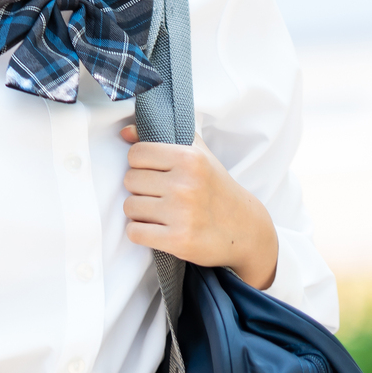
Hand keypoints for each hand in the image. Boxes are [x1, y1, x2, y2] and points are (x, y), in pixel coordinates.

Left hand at [118, 125, 278, 289]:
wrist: (246, 230)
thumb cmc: (216, 188)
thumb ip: (163, 136)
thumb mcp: (198, 156)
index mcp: (190, 159)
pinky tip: (158, 229)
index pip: (135, 154)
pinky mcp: (178, 240)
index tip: (156, 173)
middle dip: (141, 189)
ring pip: (129, 207)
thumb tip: (125, 132)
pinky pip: (134, 232)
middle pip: (130, 180)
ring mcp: (182, 214)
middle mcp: (186, 185)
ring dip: (140, 212)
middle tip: (161, 195)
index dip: (141, 165)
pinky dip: (140, 233)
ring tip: (161, 213)